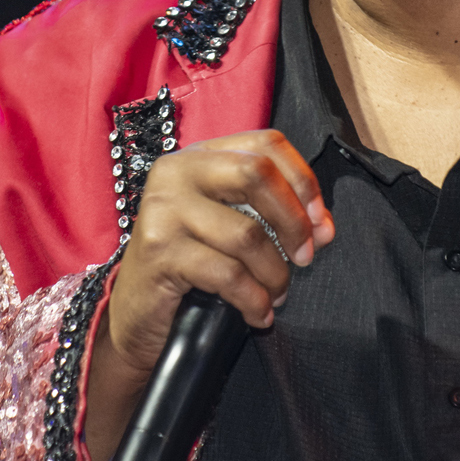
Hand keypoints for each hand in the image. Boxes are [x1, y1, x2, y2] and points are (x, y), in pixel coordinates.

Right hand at [82, 129, 333, 460]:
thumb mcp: (229, 225)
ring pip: (247, 233)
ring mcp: (163, 209)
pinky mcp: (159, 251)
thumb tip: (323, 228)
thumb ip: (271, 214)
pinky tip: (257, 313)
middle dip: (293, 221)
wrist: (136, 316)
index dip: (303, 181)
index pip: (266, 144)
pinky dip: (253, 299)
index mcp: (200, 155)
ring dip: (274, 273)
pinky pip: (228, 274)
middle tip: (305, 257)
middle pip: (257, 175)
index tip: (320, 222)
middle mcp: (177, 172)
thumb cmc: (190, 267)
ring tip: (276, 294)